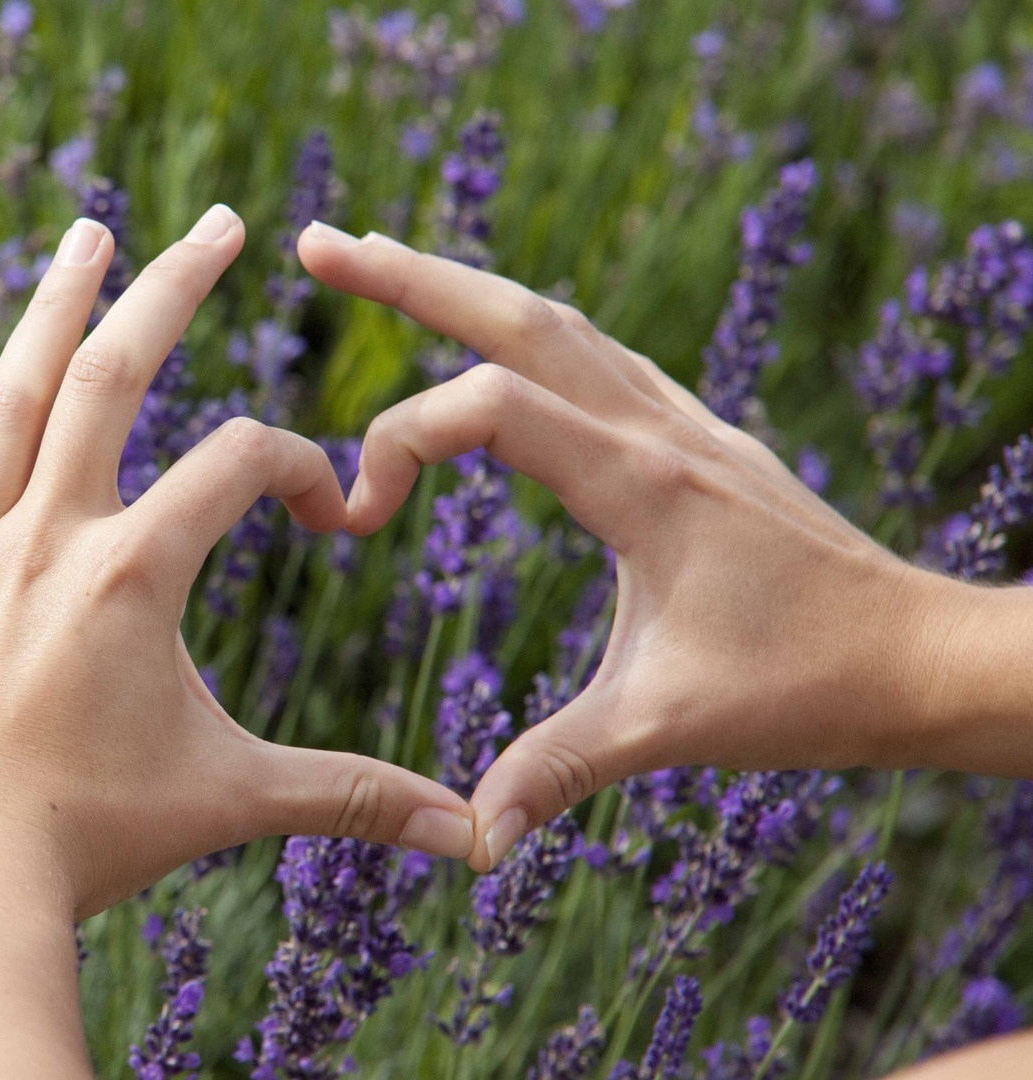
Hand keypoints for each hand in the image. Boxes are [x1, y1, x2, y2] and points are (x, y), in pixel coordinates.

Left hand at [0, 209, 477, 918]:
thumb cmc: (93, 842)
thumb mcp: (232, 800)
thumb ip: (352, 794)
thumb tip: (472, 833)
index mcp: (133, 573)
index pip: (234, 464)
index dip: (294, 467)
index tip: (320, 510)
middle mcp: (45, 539)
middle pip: (112, 376)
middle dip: (172, 289)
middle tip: (219, 220)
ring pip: (8, 401)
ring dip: (51, 307)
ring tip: (88, 233)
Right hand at [297, 222, 976, 871]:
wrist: (924, 657)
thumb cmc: (805, 688)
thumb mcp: (665, 731)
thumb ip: (555, 770)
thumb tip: (467, 840)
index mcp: (642, 485)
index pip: (491, 406)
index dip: (401, 441)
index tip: (355, 516)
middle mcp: (660, 429)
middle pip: (518, 315)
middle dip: (408, 276)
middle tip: (315, 244)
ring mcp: (683, 422)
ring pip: (558, 320)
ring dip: (462, 284)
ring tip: (380, 256)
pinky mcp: (696, 436)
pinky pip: (598, 352)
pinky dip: (526, 326)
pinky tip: (499, 335)